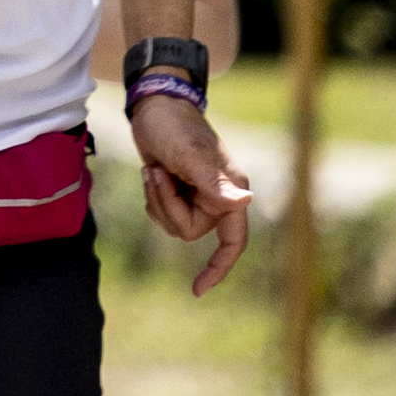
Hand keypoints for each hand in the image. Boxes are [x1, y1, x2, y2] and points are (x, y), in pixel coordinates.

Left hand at [130, 87, 252, 293]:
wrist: (154, 105)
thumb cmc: (173, 125)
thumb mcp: (188, 154)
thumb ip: (213, 183)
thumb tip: (243, 202)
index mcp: (230, 192)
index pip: (232, 241)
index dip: (218, 267)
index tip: (198, 290)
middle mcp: (219, 198)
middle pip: (189, 231)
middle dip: (166, 205)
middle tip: (156, 173)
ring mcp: (198, 196)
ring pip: (173, 223)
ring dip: (157, 199)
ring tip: (155, 170)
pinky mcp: (180, 192)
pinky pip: (162, 213)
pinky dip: (152, 198)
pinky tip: (152, 174)